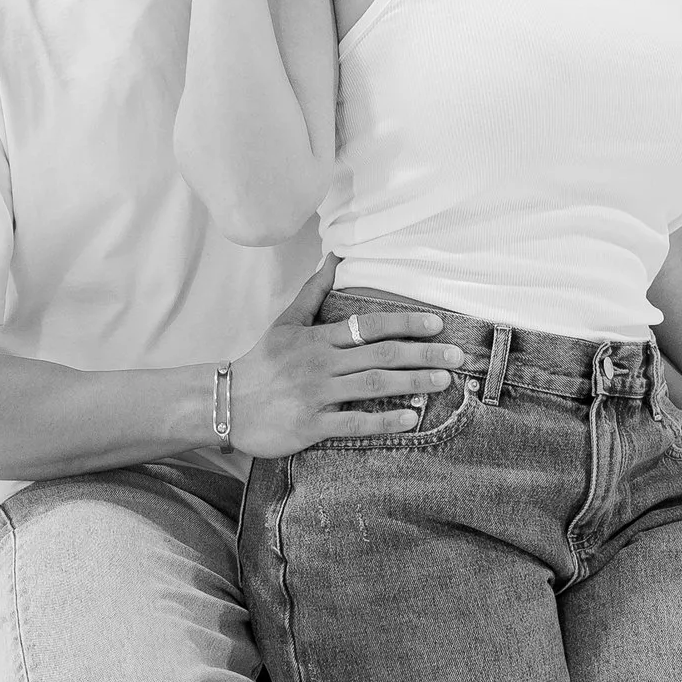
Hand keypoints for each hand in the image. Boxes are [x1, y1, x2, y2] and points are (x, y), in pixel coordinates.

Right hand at [229, 261, 466, 454]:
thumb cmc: (260, 363)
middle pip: (381, 355)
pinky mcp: (311, 425)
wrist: (225, 402)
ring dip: (412, 383)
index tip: (437, 324)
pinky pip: (353, 422)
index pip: (370, 326)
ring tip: (444, 382)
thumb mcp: (285, 322)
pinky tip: (410, 419)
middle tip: (456, 356)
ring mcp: (316, 395)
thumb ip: (314, 292)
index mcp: (318, 338)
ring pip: (372, 385)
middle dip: (423, 354)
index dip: (406, 324)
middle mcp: (321, 364)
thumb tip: (334, 256)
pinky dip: (383, 421)